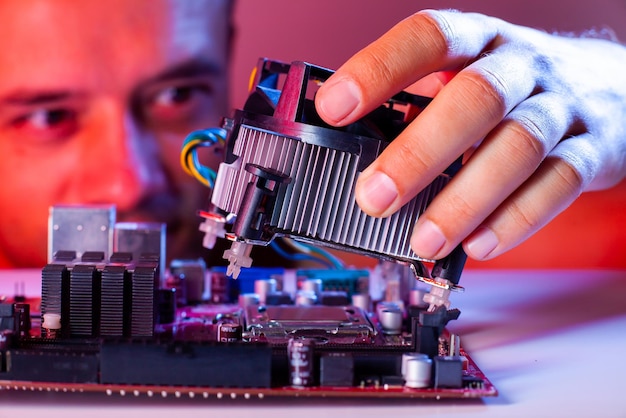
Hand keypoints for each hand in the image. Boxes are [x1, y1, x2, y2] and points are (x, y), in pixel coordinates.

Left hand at [315, 9, 625, 260]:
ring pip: (517, 147)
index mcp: (477, 41)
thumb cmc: (510, 89)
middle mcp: (521, 66)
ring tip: (423, 241)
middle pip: (475, 99)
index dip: (379, 69)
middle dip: (419, 152)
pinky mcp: (589, 150)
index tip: (333, 108)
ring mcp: (560, 107)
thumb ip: (415, 105)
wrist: (608, 87)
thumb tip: (350, 149)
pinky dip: (515, 219)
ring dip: (464, 201)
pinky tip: (478, 245)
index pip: (428, 39)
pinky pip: (557, 185)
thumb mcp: (462, 76)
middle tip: (373, 196)